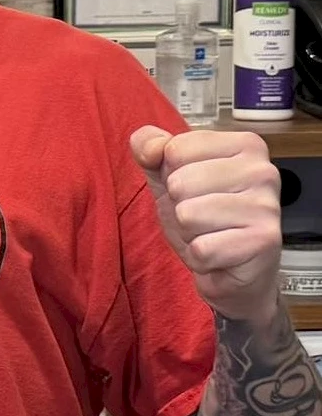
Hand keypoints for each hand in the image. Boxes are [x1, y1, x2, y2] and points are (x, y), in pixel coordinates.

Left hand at [130, 125, 282, 324]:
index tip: (195, 188)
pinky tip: (219, 253)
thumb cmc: (205, 217)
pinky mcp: (263, 242)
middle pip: (180, 182)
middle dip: (179, 206)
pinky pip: (201, 248)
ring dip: (189, 232)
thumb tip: (148, 145)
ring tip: (210, 233)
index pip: (176, 148)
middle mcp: (263, 171)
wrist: (232, 271)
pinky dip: (200, 257)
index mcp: (244, 145)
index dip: (170, 174)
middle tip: (202, 216)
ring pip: (188, 215)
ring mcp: (267, 207)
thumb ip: (151, 148)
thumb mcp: (168, 176)